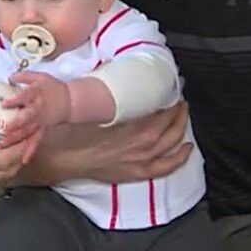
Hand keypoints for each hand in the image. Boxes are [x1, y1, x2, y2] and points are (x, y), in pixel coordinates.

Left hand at [0, 72, 70, 152]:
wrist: (69, 101)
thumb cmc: (51, 87)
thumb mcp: (40, 77)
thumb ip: (24, 76)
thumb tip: (9, 76)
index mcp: (37, 94)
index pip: (25, 96)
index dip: (15, 100)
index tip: (3, 104)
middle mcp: (39, 109)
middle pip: (27, 117)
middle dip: (16, 125)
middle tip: (4, 131)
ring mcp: (41, 121)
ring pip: (29, 131)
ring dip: (17, 139)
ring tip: (4, 145)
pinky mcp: (44, 130)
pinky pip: (36, 141)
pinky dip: (30, 151)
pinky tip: (23, 160)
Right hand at [19, 101, 192, 185]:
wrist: (63, 159)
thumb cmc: (74, 131)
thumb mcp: (93, 106)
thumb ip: (110, 94)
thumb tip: (119, 78)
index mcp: (132, 123)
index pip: (159, 107)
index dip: (166, 94)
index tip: (168, 84)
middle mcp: (143, 141)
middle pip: (169, 122)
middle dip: (177, 108)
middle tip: (178, 95)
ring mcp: (143, 159)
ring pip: (172, 141)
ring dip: (181, 125)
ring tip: (183, 113)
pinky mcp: (138, 172)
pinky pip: (167, 166)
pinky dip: (181, 156)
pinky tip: (188, 147)